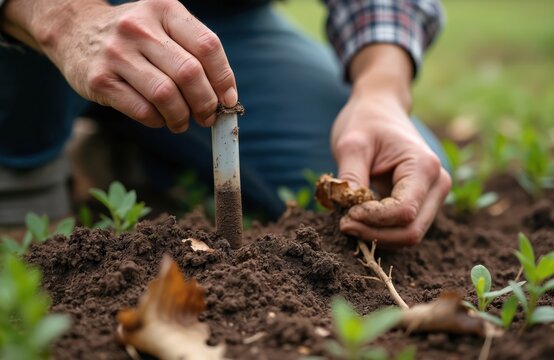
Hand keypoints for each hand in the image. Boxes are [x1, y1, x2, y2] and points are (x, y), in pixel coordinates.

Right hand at [2, 0, 236, 131]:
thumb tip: (224, 98)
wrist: (75, 31)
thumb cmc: (135, 37)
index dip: (224, 78)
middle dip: (206, 103)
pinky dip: (158, 120)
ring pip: (166, 95)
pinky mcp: (99, 80)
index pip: (208, 46)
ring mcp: (117, 53)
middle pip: (189, 73)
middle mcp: (140, 28)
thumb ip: (193, 53)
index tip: (229, 100)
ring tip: (183, 122)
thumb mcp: (163, 27)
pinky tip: (160, 118)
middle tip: (207, 116)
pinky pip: (142, 110)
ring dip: (182, 117)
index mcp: (164, 10)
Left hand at [332, 45, 450, 246]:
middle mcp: (437, 185)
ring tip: (348, 218)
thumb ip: (351, 178)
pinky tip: (359, 217)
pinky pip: (403, 229)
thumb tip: (347, 212)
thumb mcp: (352, 144)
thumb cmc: (366, 121)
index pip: (403, 212)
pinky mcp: (421, 204)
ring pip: (408, 236)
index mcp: (424, 167)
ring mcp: (432, 196)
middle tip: (343, 223)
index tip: (345, 213)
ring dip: (377, 235)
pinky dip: (380, 231)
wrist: (380, 109)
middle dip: (375, 234)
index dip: (372, 220)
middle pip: (411, 232)